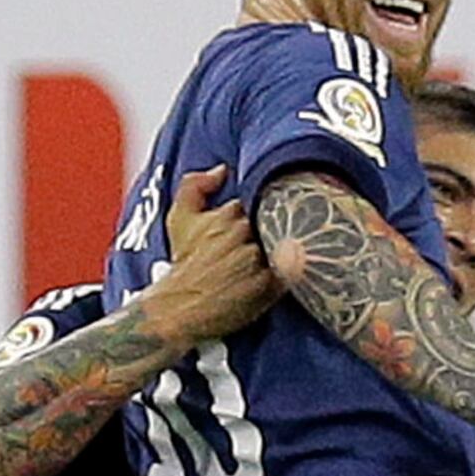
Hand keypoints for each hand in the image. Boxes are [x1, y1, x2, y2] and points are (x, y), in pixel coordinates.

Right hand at [136, 166, 278, 345]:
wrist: (181, 305)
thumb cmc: (185, 261)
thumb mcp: (180, 217)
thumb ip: (195, 186)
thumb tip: (222, 170)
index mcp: (228, 214)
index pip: (262, 201)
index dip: (264, 211)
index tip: (262, 220)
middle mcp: (244, 234)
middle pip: (276, 222)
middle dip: (275, 229)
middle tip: (270, 240)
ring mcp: (257, 260)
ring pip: (286, 244)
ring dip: (285, 247)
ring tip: (280, 255)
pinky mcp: (269, 286)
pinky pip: (292, 271)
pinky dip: (294, 269)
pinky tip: (292, 270)